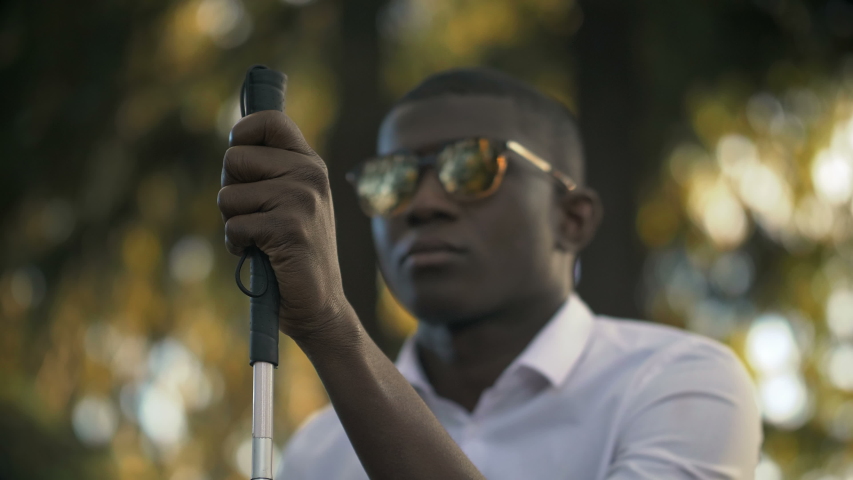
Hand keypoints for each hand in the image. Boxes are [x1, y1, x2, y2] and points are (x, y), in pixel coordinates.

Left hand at [218, 110, 351, 340]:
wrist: (320, 304)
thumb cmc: (293, 252)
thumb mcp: (289, 201)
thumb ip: (270, 172)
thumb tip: (233, 145)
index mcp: (310, 164)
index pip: (270, 121)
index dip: (242, 133)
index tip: (240, 159)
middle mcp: (309, 175)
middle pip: (234, 158)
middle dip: (231, 190)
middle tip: (256, 216)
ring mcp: (302, 200)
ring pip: (228, 196)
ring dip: (233, 223)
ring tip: (262, 239)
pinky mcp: (289, 228)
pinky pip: (233, 226)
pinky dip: (237, 245)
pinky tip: (262, 255)